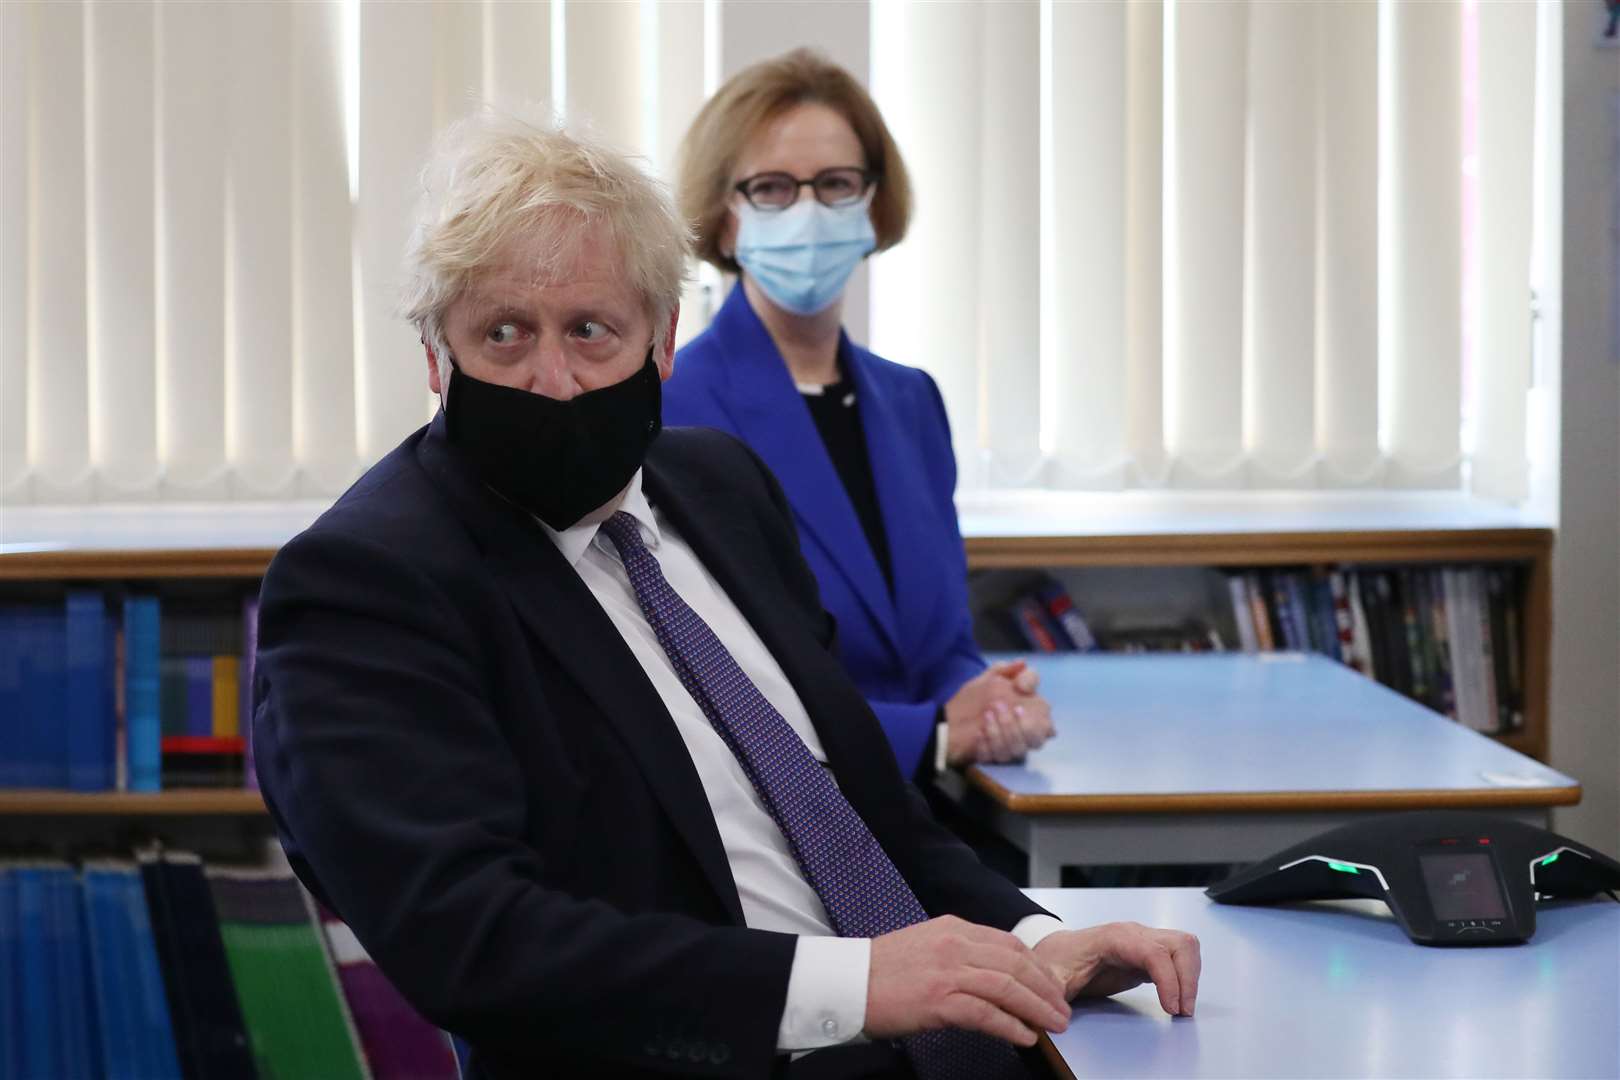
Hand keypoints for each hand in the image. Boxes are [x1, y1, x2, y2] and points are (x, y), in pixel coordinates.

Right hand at [864, 916, 1070, 1047]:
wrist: (846, 982)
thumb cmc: (881, 971)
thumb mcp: (926, 946)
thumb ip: (958, 952)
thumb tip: (992, 973)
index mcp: (952, 928)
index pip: (1009, 943)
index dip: (1038, 966)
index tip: (1052, 984)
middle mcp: (954, 944)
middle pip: (1016, 964)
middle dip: (1046, 988)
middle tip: (1063, 1008)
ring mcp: (948, 971)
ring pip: (1008, 987)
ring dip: (1038, 1008)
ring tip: (1055, 1025)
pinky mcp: (939, 1000)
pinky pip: (987, 1014)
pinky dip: (1011, 1026)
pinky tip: (1026, 1036)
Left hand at [944, 663, 1054, 765]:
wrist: (950, 720)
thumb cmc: (975, 698)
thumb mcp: (989, 678)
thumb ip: (1005, 669)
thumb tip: (1022, 663)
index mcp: (1031, 713)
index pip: (1046, 712)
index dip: (1036, 701)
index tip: (1020, 689)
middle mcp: (1026, 734)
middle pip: (1037, 737)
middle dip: (1018, 721)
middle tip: (997, 705)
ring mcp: (1012, 749)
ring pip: (1018, 749)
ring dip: (1001, 732)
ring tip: (985, 718)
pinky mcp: (996, 760)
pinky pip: (998, 758)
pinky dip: (988, 746)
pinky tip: (978, 735)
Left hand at [1032, 923, 1200, 1016]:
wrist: (1057, 951)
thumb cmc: (1056, 961)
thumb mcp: (1051, 976)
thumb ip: (1055, 988)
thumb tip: (1056, 1011)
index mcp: (1113, 937)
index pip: (1154, 952)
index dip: (1169, 980)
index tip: (1172, 1008)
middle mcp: (1134, 934)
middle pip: (1179, 944)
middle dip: (1188, 980)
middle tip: (1182, 1011)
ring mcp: (1144, 941)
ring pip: (1185, 947)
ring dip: (1191, 977)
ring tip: (1183, 1007)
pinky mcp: (1149, 954)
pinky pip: (1180, 958)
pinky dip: (1186, 978)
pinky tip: (1178, 999)